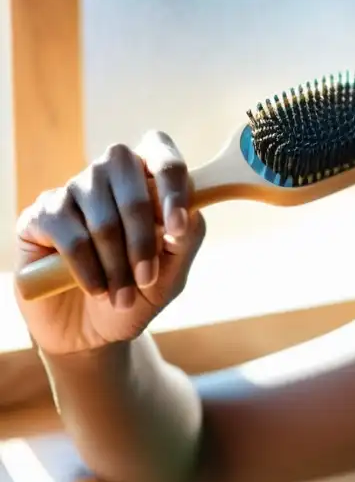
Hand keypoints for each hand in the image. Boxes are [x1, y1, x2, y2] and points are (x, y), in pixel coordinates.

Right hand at [14, 131, 205, 355]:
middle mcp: (108, 174)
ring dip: (117, 263)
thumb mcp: (173, 273)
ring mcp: (72, 191)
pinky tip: (97, 289)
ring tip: (123, 296)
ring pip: (101, 216)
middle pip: (129, 178)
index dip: (173, 184)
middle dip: (143, 236)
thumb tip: (187, 215)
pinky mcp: (40, 216)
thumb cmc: (139, 291)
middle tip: (147, 278)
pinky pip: (69, 234)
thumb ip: (186, 240)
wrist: (93, 331)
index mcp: (148, 176)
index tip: (178, 227)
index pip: (160, 150)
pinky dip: (88, 268)